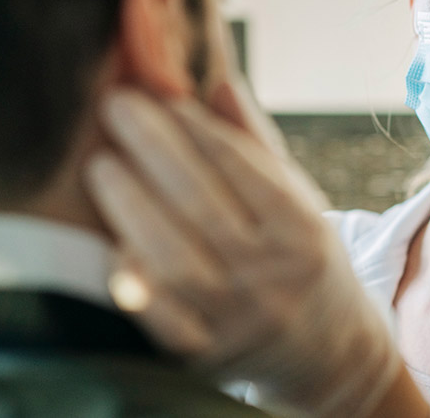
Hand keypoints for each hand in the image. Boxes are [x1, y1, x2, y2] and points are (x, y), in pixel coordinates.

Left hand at [84, 80, 406, 417]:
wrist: (327, 350)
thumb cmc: (300, 256)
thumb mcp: (296, 197)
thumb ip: (252, 140)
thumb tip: (213, 74)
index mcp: (301, 230)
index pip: (244, 168)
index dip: (197, 128)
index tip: (160, 91)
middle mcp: (273, 275)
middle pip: (203, 205)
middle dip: (154, 148)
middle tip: (116, 105)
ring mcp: (236, 318)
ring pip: (176, 260)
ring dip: (132, 206)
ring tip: (102, 165)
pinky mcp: (203, 356)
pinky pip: (160, 319)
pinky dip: (134, 281)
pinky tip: (112, 242)